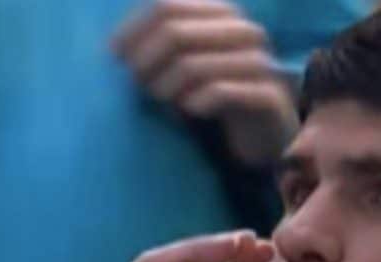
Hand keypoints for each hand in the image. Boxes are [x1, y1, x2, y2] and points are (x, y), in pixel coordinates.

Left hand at [114, 0, 297, 166]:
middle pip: (175, 32)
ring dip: (165, 87)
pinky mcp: (267, 95)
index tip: (115, 58)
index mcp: (221, 12)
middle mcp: (242, 30)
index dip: (133, 30)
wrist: (263, 131)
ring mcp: (258, 61)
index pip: (166, 6)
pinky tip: (189, 110)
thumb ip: (158, 44)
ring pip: (193, 64)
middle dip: (145, 62)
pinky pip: (220, 92)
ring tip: (162, 102)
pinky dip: (194, 103)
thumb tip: (113, 47)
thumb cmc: (215, 93)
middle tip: (138, 85)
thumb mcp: (186, 62)